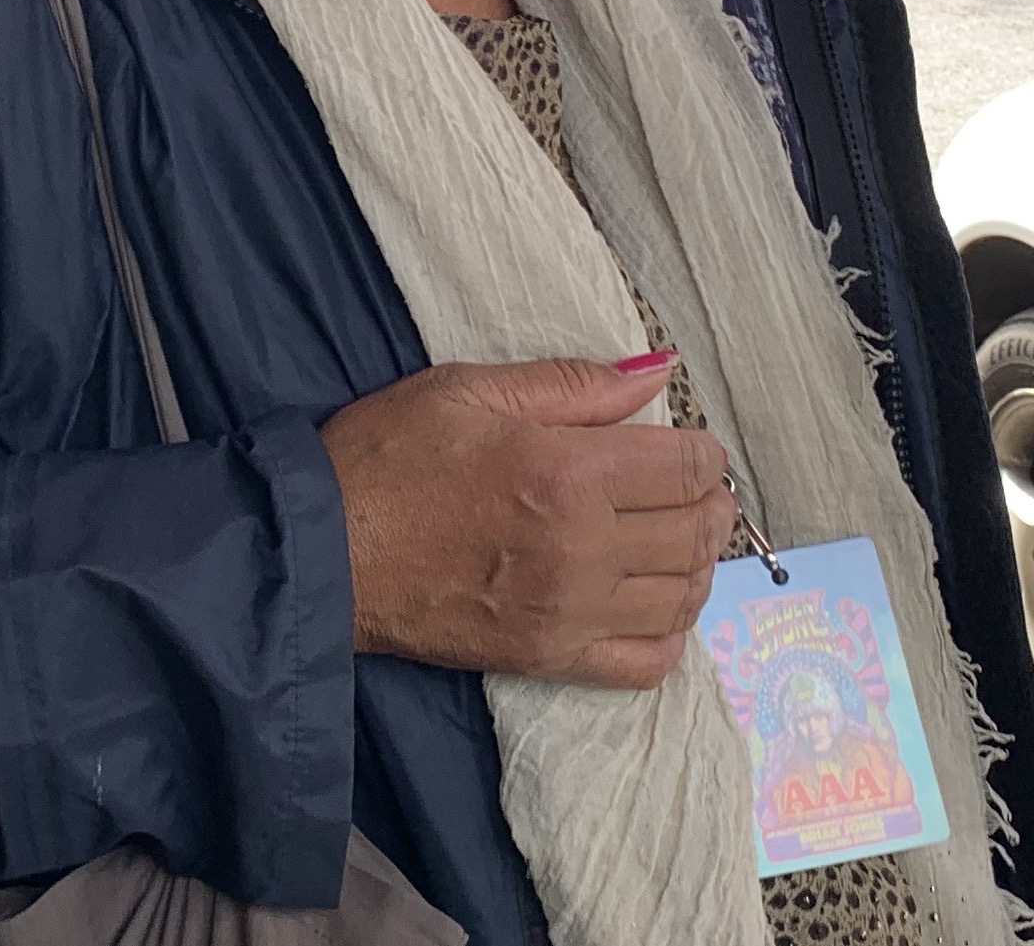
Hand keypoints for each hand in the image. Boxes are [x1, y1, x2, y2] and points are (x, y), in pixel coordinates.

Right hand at [319, 353, 737, 688]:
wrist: (320, 552)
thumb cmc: (387, 458)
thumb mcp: (471, 389)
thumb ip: (574, 383)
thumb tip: (655, 370)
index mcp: (566, 471)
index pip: (685, 467)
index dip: (705, 453)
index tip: (694, 446)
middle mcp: (580, 547)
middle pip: (694, 532)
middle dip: (713, 505)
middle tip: (702, 490)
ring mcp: (566, 612)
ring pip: (680, 597)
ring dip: (699, 566)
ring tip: (684, 539)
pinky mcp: (545, 658)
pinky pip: (642, 664)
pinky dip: (669, 636)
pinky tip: (658, 605)